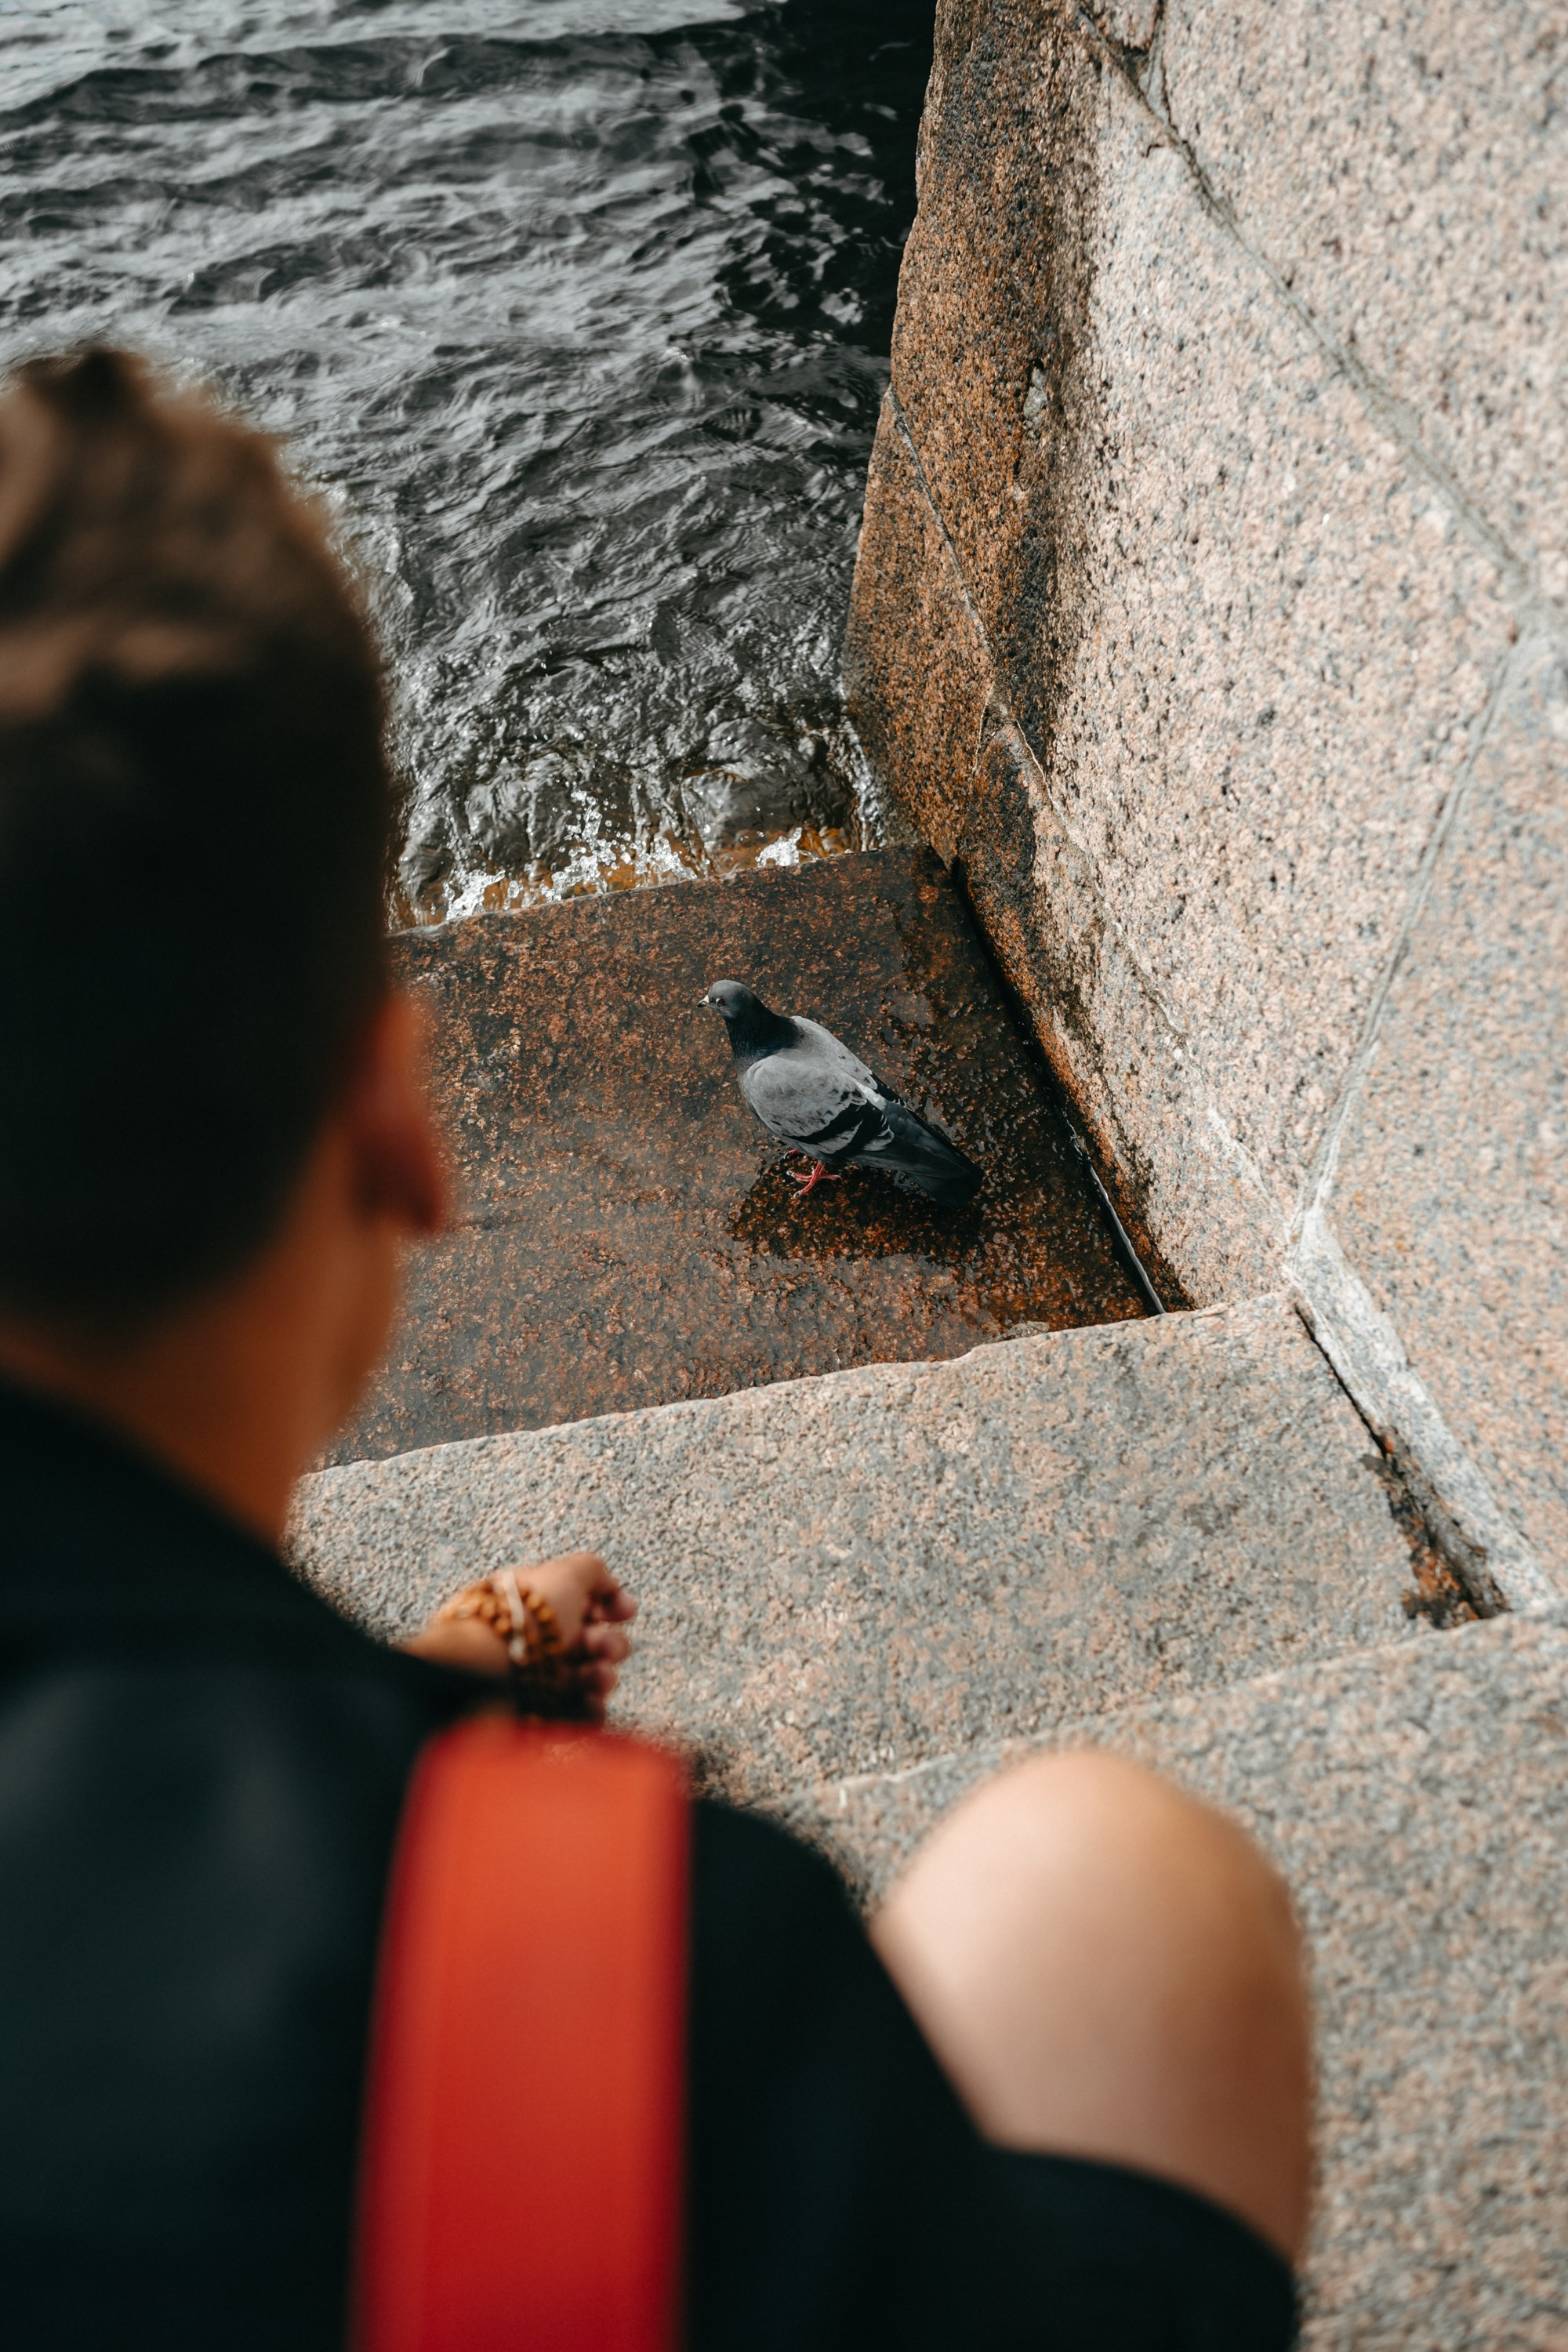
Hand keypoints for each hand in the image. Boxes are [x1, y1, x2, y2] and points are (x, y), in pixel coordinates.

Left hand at [403, 1551, 636, 1721]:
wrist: (486, 1669)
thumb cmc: (524, 1619)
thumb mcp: (564, 1573)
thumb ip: (593, 1571)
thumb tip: (610, 1587)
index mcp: (538, 1603)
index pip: (583, 1604)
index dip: (610, 1606)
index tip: (625, 1612)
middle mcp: (539, 1638)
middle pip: (593, 1641)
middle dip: (609, 1643)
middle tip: (599, 1646)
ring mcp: (539, 1676)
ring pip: (590, 1677)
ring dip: (603, 1675)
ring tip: (597, 1675)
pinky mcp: (541, 1709)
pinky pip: (578, 1711)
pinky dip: (591, 1707)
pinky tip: (591, 1701)